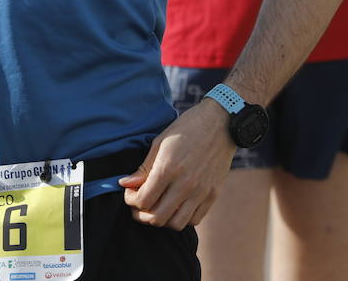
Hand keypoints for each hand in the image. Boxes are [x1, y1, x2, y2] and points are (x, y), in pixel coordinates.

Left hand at [119, 99, 233, 230]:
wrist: (221, 123)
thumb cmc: (187, 128)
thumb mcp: (160, 142)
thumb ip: (144, 167)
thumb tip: (126, 183)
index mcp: (168, 168)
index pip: (143, 200)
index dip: (131, 200)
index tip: (130, 192)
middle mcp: (185, 184)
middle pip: (157, 218)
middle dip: (141, 214)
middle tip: (138, 205)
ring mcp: (201, 192)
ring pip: (176, 224)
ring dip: (162, 219)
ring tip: (157, 207)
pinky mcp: (213, 195)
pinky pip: (194, 219)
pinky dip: (181, 218)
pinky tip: (175, 206)